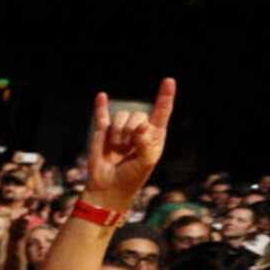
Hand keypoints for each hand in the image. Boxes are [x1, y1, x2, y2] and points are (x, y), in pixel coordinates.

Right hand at [84, 78, 174, 203]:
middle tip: (127, 147)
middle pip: (137, 115)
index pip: (162, 112)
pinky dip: (101, 106)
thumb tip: (139, 125)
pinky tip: (101, 96)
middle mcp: (138, 130)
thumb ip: (146, 142)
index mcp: (154, 136)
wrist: (108, 188)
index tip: (169, 81)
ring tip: (117, 149)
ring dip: (118, 134)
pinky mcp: (102, 134)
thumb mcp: (146, 161)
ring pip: (120, 118)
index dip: (165, 96)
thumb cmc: (131, 177)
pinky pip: (101, 116)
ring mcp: (120, 131)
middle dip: (131, 129)